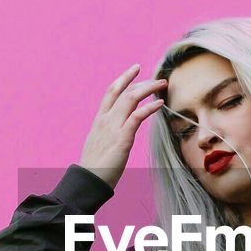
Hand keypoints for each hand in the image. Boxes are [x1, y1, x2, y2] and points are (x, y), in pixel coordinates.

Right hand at [78, 64, 167, 190]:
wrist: (88, 181)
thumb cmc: (94, 167)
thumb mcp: (98, 144)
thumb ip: (107, 134)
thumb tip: (115, 133)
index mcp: (99, 120)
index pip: (112, 92)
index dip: (124, 78)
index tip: (135, 69)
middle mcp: (106, 120)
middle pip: (124, 92)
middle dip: (142, 82)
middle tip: (158, 78)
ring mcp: (113, 128)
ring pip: (131, 99)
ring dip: (148, 89)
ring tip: (162, 85)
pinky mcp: (122, 139)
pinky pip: (137, 117)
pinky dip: (149, 108)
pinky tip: (160, 103)